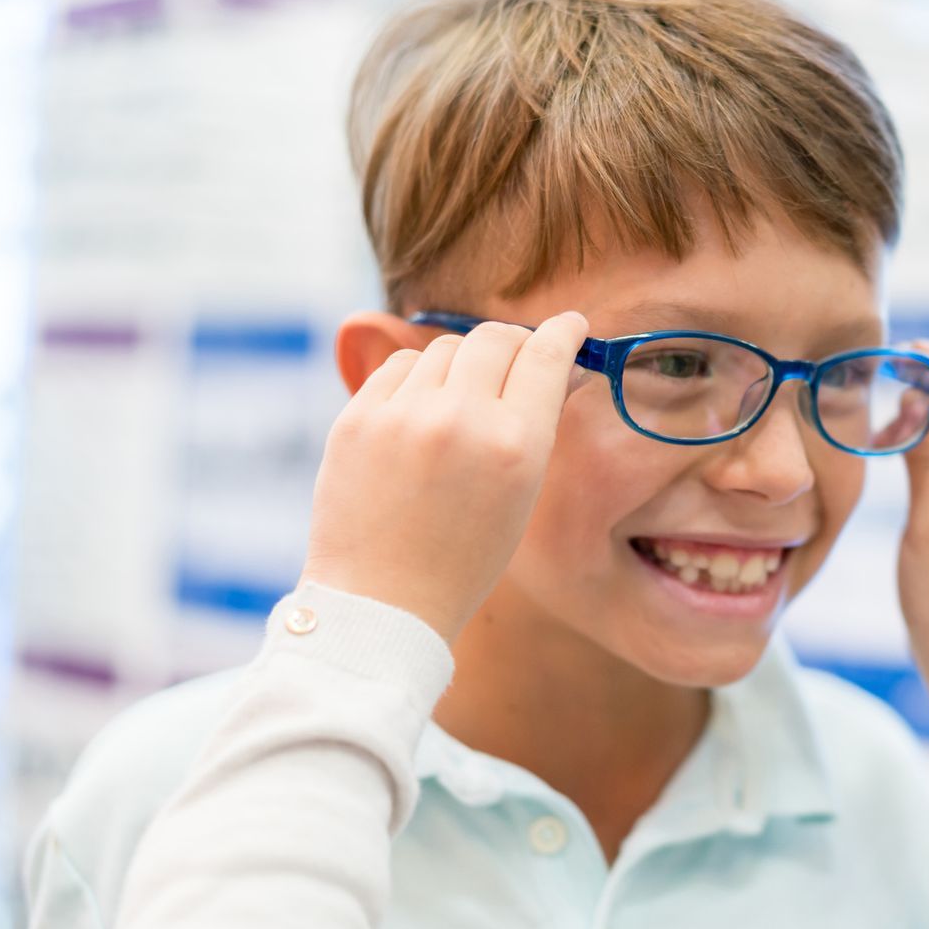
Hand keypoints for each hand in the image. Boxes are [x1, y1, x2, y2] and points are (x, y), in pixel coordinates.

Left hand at [300, 314, 589, 641]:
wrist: (383, 602)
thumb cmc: (463, 558)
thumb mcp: (522, 496)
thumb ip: (534, 424)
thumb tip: (548, 363)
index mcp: (516, 446)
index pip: (547, 355)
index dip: (565, 332)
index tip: (571, 325)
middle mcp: (461, 420)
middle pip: (497, 337)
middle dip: (516, 343)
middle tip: (520, 358)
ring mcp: (403, 416)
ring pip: (446, 348)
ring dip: (463, 364)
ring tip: (463, 402)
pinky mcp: (358, 418)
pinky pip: (399, 367)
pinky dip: (417, 378)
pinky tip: (422, 411)